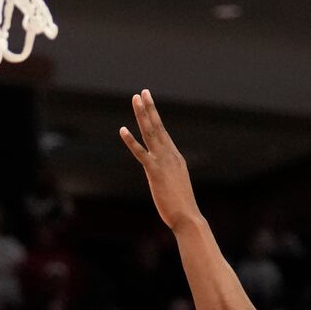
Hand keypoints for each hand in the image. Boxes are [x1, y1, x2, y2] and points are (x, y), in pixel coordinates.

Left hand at [119, 90, 201, 232]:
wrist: (188, 217)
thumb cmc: (182, 206)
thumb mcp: (177, 186)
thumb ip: (170, 176)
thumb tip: (166, 177)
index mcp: (176, 157)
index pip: (163, 133)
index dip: (155, 117)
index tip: (149, 103)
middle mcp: (170, 155)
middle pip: (157, 127)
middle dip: (149, 108)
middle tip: (143, 92)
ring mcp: (163, 162)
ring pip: (150, 133)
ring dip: (142, 115)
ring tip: (136, 99)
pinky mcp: (154, 172)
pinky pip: (140, 153)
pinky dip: (131, 141)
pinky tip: (122, 130)